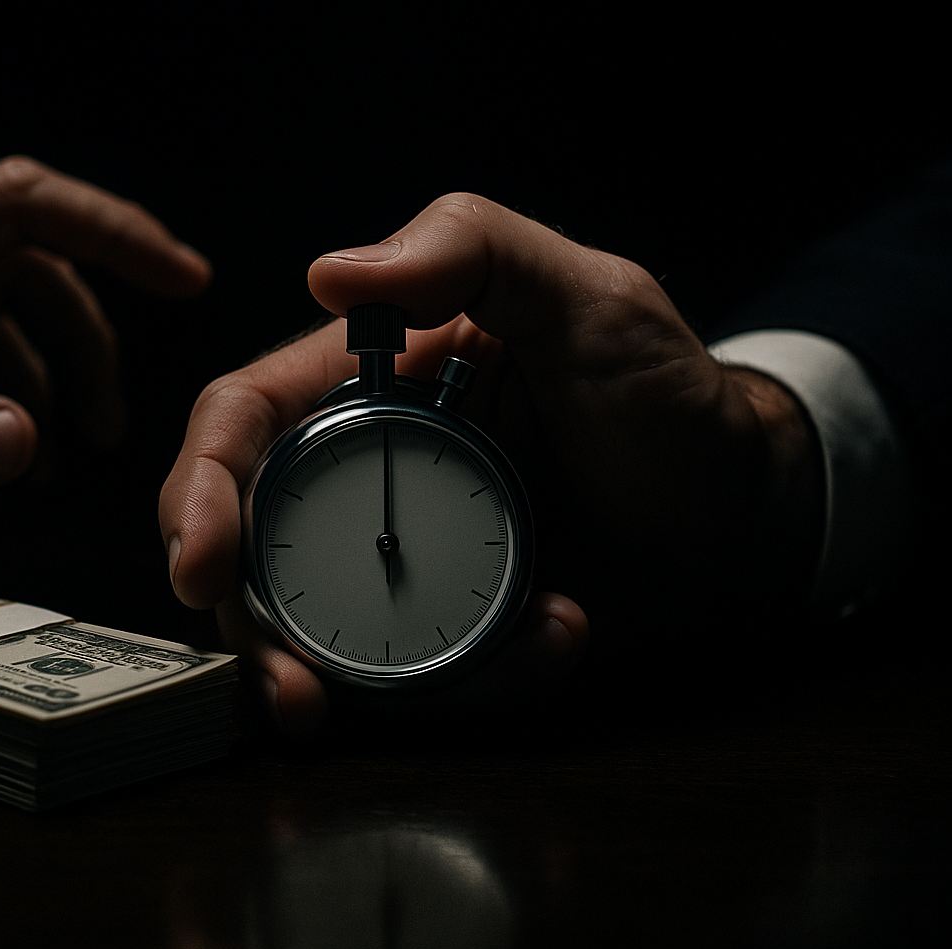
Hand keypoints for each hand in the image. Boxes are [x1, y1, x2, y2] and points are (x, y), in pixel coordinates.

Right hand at [160, 194, 821, 737]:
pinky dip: (483, 679)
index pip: (241, 425)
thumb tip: (328, 274)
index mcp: (367, 385)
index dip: (197, 490)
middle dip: (253, 630)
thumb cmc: (668, 396)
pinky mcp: (453, 631)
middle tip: (292, 694)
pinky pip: (426, 679)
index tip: (202, 569)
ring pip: (327, 635)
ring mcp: (407, 560)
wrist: (754, 510)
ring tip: (484, 666)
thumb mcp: (590, 301)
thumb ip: (475, 251)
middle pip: (255, 550)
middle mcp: (367, 474)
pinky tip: (565, 635)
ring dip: (373, 678)